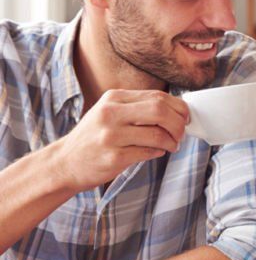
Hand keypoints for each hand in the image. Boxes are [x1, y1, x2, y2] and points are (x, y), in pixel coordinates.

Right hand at [53, 89, 189, 191]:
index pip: (158, 97)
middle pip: (160, 110)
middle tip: (182, 133)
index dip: (179, 107)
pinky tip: (157, 152)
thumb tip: (177, 111)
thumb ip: (139, 108)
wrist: (65, 163)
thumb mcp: (110, 113)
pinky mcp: (113, 156)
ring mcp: (111, 135)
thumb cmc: (94, 137)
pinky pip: (148, 152)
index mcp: (114, 98)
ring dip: (171, 141)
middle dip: (179, 123)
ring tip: (172, 145)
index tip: (185, 117)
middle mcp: (111, 113)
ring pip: (157, 133)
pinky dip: (158, 152)